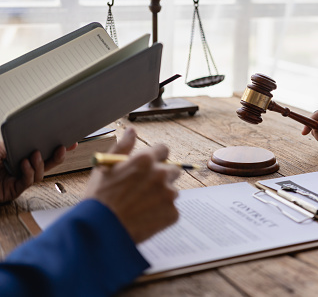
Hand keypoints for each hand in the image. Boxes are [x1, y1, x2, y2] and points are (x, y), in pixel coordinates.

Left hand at [0, 142, 76, 202]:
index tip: (70, 140)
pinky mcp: (14, 190)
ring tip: (33, 155)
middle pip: (47, 163)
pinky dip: (28, 172)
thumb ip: (13, 142)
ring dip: (40, 164)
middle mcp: (23, 167)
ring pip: (41, 173)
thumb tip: (30, 133)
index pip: (43, 151)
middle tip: (62, 148)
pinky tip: (24, 164)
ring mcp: (19, 179)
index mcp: (20, 155)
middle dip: (57, 156)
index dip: (57, 147)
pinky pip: (28, 181)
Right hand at [85, 128, 179, 243]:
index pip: (164, 149)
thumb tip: (132, 130)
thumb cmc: (99, 198)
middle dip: (161, 177)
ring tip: (140, 207)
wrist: (101, 232)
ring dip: (161, 196)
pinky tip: (144, 218)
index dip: (156, 157)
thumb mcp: (105, 167)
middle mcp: (161, 174)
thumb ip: (122, 146)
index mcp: (145, 160)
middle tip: (144, 189)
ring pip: (171, 191)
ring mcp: (168, 195)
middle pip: (172, 170)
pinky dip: (161, 214)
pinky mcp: (173, 214)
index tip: (150, 166)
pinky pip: (171, 210)